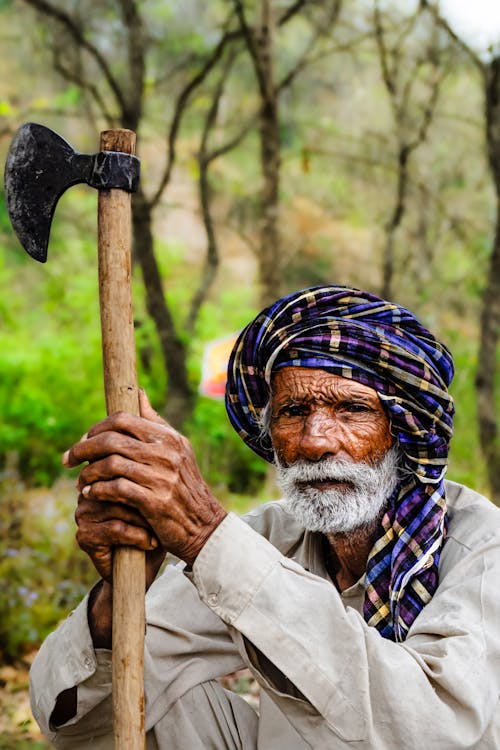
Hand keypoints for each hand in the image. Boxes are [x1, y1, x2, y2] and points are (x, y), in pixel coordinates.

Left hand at [64, 390, 226, 569]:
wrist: (204, 525)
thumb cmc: (184, 486)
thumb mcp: (177, 451)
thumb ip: (155, 423)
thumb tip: (138, 393)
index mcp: (169, 437)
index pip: (122, 419)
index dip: (96, 428)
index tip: (83, 441)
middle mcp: (166, 454)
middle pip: (111, 440)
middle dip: (83, 449)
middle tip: (69, 460)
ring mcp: (161, 477)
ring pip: (110, 465)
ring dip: (88, 473)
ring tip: (80, 482)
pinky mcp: (155, 502)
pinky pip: (115, 489)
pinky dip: (97, 490)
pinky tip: (91, 495)